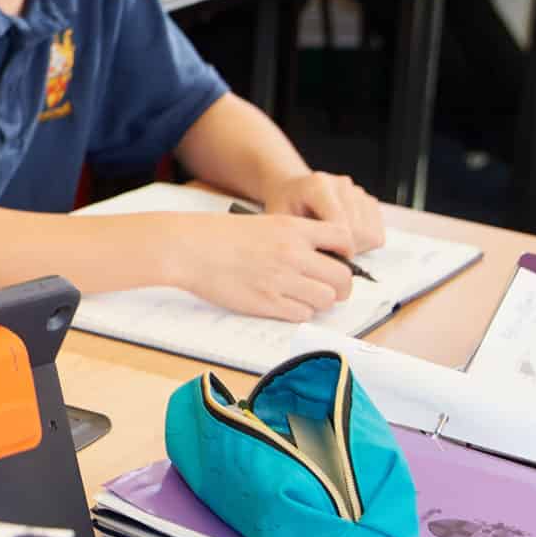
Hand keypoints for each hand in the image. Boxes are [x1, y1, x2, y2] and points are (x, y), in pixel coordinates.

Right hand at [169, 210, 359, 322]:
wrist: (189, 248)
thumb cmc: (220, 235)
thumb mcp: (264, 222)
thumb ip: (295, 237)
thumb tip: (321, 256)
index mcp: (292, 229)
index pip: (343, 239)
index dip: (346, 252)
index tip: (338, 259)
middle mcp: (292, 254)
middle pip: (342, 277)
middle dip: (340, 286)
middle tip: (329, 288)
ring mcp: (281, 280)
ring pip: (326, 299)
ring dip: (320, 301)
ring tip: (304, 296)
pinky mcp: (267, 303)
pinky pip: (302, 314)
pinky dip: (299, 312)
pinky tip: (286, 303)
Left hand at [261, 170, 384, 252]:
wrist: (292, 190)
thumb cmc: (284, 207)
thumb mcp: (280, 222)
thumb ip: (298, 238)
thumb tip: (321, 265)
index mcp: (318, 186)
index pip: (341, 226)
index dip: (338, 250)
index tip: (327, 260)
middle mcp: (342, 185)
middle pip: (360, 232)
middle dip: (347, 250)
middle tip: (328, 254)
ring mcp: (358, 192)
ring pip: (372, 233)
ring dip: (356, 248)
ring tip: (334, 245)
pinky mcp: (369, 201)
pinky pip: (378, 232)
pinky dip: (364, 242)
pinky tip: (344, 239)